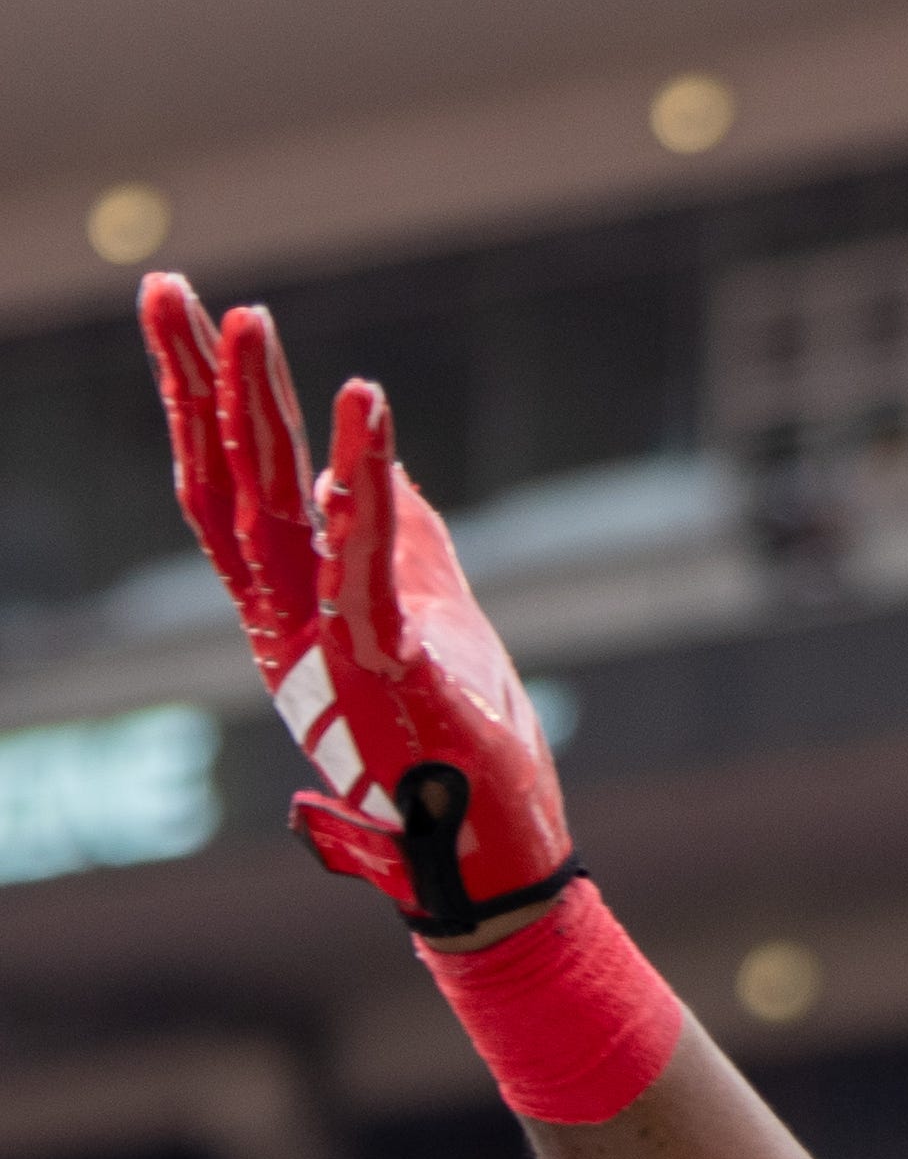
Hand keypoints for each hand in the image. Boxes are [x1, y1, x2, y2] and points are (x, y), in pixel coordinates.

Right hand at [141, 274, 575, 937]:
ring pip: (275, 511)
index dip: (203, 408)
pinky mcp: (385, 670)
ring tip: (246, 321)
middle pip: (230, 484)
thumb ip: (404, 550)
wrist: (488, 868)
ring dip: (259, 412)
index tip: (190, 320)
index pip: (230, 495)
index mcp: (290, 620)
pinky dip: (364, 480)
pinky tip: (364, 406)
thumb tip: (382, 475)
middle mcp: (286, 629)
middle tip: (169, 290)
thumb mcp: (437, 623)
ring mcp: (326, 651)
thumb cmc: (465, 760)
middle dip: (200, 385)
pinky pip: (366, 560)